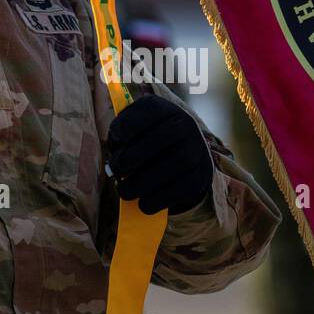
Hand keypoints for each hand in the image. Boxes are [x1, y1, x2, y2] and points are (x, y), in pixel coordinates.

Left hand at [106, 95, 213, 215]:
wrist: (186, 160)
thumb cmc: (150, 144)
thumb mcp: (136, 131)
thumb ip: (121, 137)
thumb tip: (114, 164)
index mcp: (165, 110)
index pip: (149, 110)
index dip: (128, 125)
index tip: (116, 141)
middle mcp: (185, 125)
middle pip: (160, 139)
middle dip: (131, 158)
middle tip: (116, 170)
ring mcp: (196, 150)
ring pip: (171, 165)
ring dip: (141, 182)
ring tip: (125, 191)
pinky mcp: (199, 176)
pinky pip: (179, 189)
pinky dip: (157, 199)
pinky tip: (143, 203)